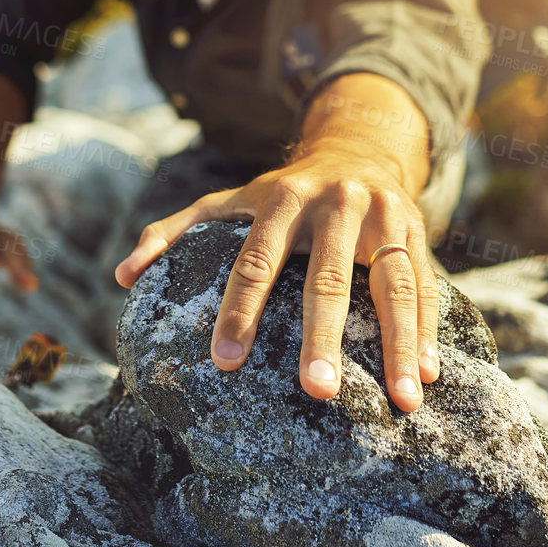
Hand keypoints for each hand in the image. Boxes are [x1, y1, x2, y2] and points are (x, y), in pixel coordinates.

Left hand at [114, 146, 440, 411]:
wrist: (358, 145)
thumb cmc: (283, 192)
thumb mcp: (228, 199)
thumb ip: (174, 231)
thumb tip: (119, 276)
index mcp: (280, 201)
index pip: (255, 261)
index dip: (239, 311)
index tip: (225, 362)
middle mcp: (335, 205)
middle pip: (328, 278)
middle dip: (323, 336)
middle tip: (316, 391)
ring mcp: (382, 216)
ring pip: (393, 284)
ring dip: (398, 344)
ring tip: (401, 401)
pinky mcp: (417, 231)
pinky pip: (426, 285)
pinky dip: (428, 331)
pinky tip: (426, 376)